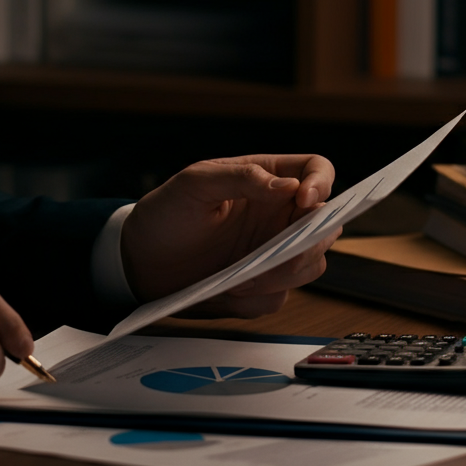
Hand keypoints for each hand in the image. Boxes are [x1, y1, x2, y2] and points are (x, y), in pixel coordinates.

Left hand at [120, 154, 337, 316]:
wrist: (139, 261)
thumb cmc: (165, 213)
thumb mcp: (194, 184)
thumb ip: (240, 178)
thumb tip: (287, 185)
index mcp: (266, 179)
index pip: (316, 170)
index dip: (322, 183)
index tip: (305, 200)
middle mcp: (277, 214)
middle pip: (326, 223)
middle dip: (311, 240)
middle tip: (281, 252)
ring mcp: (272, 251)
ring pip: (311, 263)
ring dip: (285, 273)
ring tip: (243, 278)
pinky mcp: (261, 285)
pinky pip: (280, 296)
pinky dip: (261, 296)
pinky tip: (231, 290)